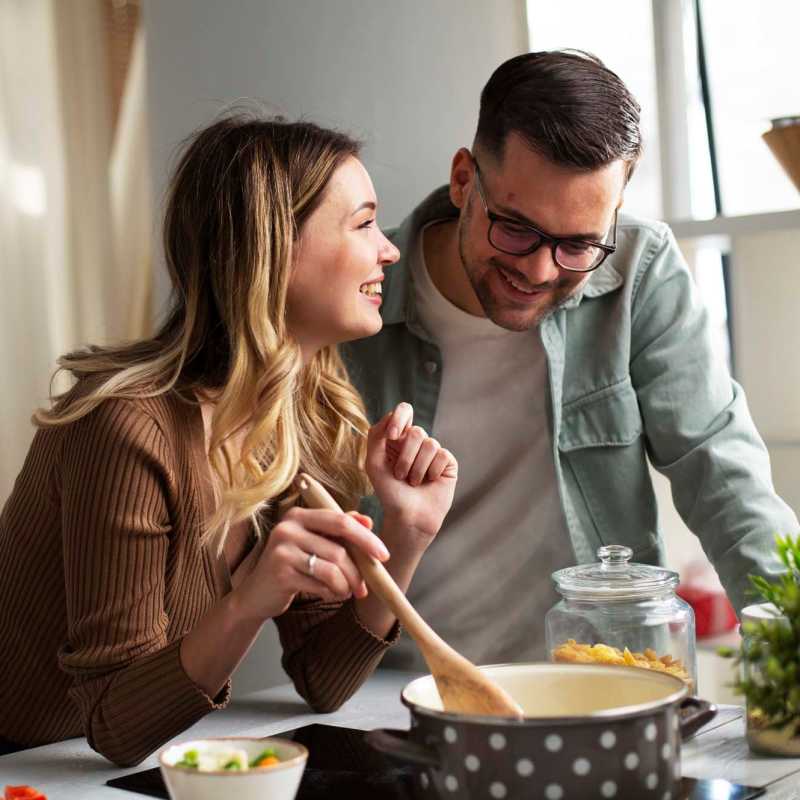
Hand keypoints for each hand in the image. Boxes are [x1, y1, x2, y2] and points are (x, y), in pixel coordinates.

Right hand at [234, 507, 389, 620]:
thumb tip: (368, 521)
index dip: (366, 538)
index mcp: (299, 515)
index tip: (384, 555)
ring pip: (332, 569)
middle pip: (339, 548)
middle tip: (365, 587)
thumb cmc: (293, 564)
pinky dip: (332, 593)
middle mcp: (288, 527)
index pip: (341, 521)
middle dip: (358, 571)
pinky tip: (329, 594)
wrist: (257, 593)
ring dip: (345, 586)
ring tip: (345, 592)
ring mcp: (282, 550)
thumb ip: (339, 530)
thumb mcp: (314, 542)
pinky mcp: (280, 573)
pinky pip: (320, 584)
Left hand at [366, 402, 457, 552]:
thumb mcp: (374, 463)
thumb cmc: (389, 492)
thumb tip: (391, 416)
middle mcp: (416, 442)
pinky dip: (432, 472)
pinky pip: (442, 455)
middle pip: (416, 431)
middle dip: (405, 457)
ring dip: (417, 468)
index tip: (393, 436)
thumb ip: (376, 436)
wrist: (408, 517)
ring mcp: (433, 451)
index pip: (404, 411)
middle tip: (400, 476)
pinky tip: (429, 482)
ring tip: (413, 482)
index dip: (400, 419)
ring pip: (429, 444)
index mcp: (398, 437)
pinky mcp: (447, 462)